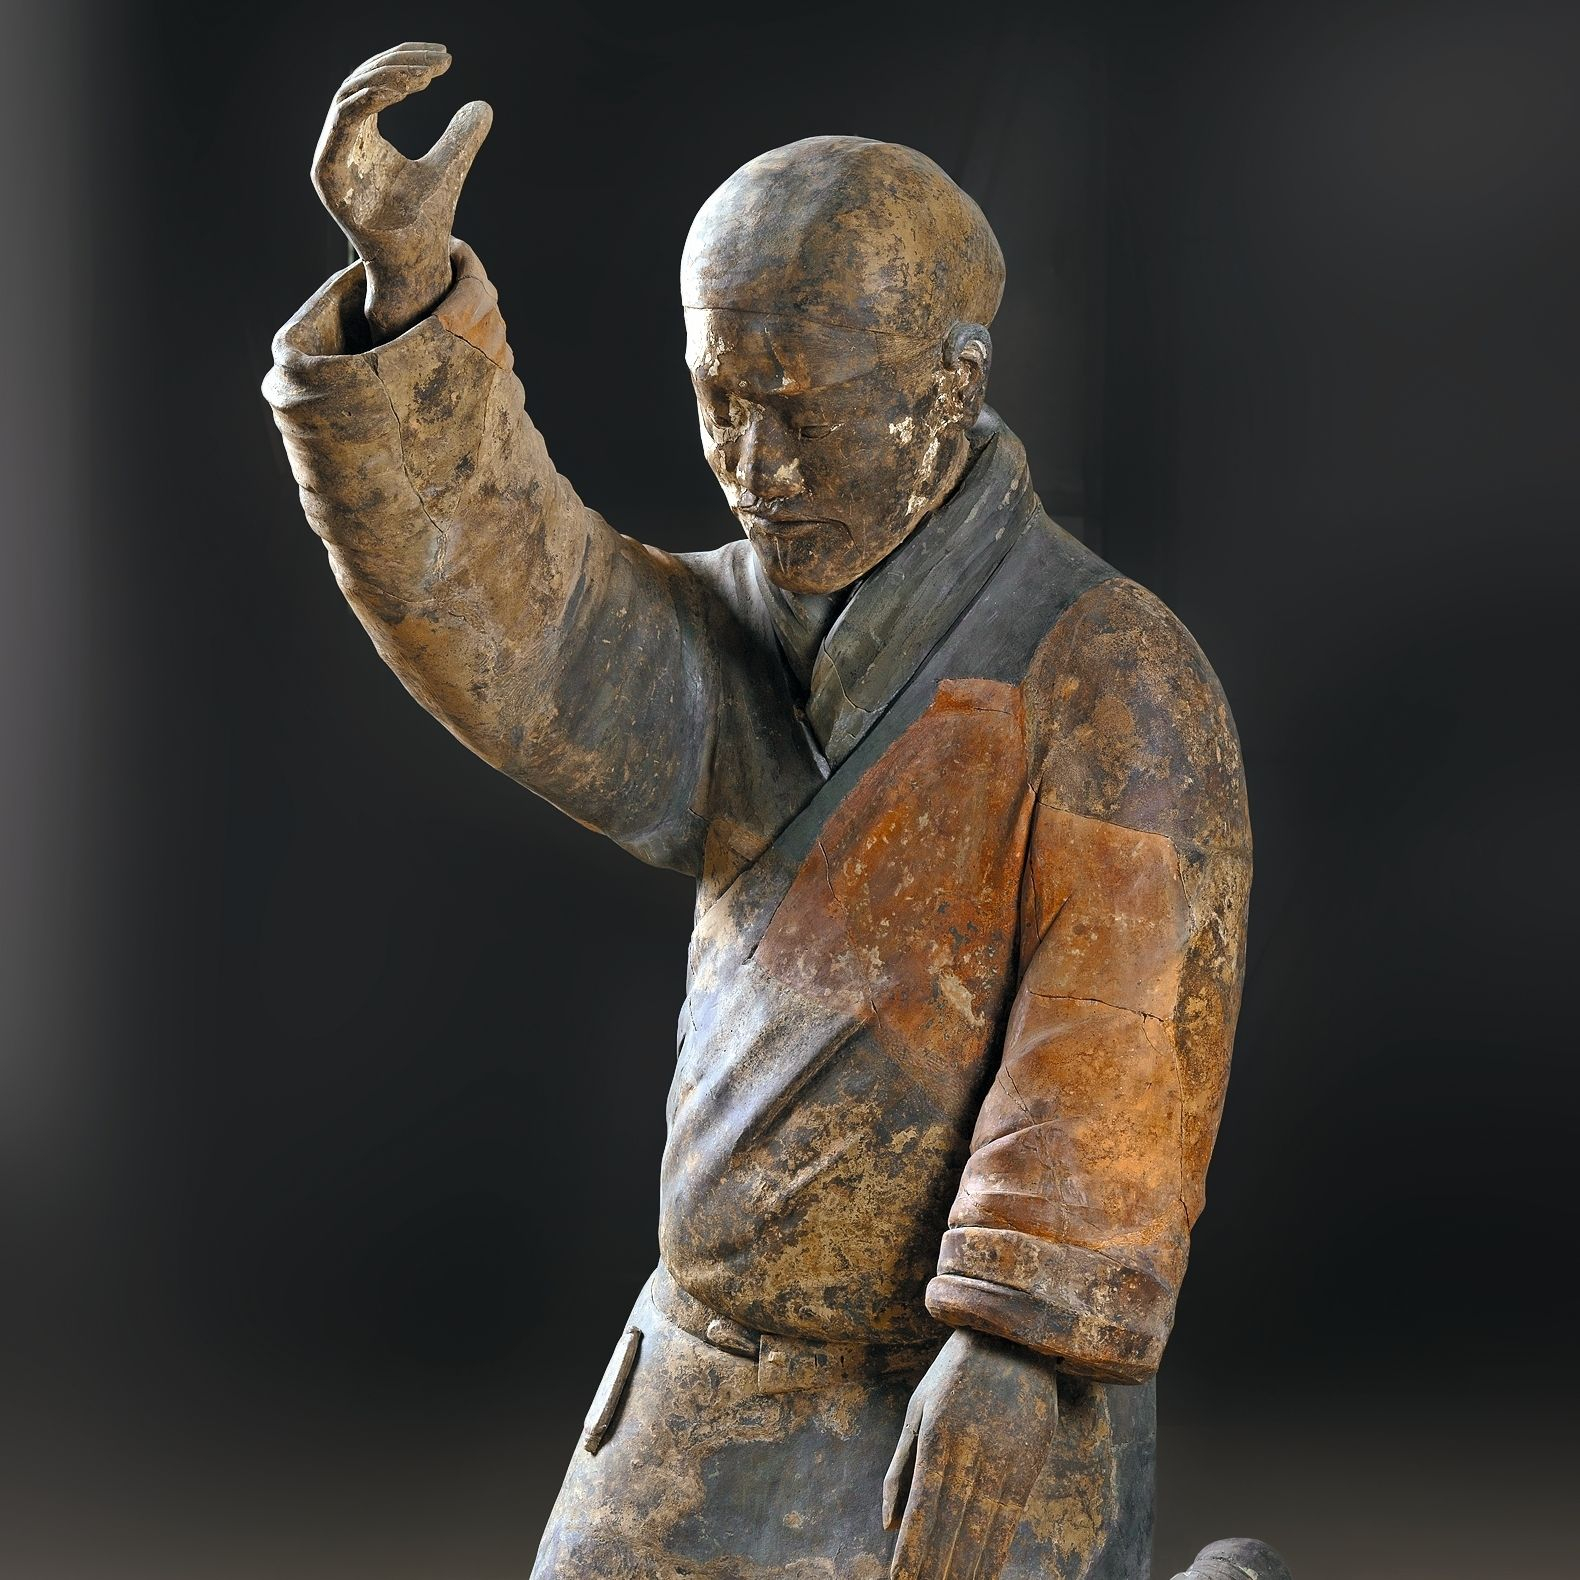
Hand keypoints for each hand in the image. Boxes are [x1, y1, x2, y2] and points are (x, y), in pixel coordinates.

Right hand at [311, 41, 492, 339]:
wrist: (415, 265)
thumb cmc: (426, 223)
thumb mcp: (449, 167)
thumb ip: (461, 138)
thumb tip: (483, 106)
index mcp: (364, 135)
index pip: (377, 83)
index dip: (407, 64)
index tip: (444, 60)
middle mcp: (344, 142)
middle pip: (362, 81)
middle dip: (400, 65)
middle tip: (438, 62)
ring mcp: (333, 158)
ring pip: (350, 96)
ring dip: (387, 79)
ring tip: (425, 75)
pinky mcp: (329, 176)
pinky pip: (342, 125)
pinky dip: (368, 101)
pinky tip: (400, 90)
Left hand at [883, 1328, 1060, 1579]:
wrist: (1011, 1335)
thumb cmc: (952, 1374)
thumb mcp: (917, 1408)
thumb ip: (900, 1467)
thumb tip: (889, 1525)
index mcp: (938, 1433)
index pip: (923, 1508)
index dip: (912, 1550)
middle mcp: (972, 1448)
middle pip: (952, 1524)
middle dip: (935, 1567)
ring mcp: (1006, 1454)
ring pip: (982, 1525)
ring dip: (964, 1566)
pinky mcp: (1032, 1459)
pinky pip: (1011, 1515)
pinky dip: (996, 1549)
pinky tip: (983, 1574)